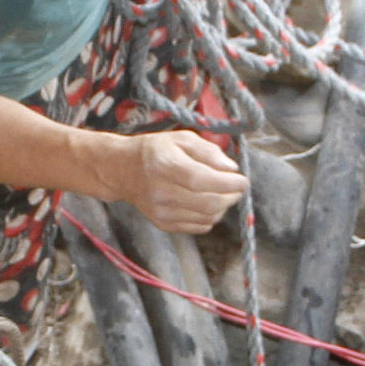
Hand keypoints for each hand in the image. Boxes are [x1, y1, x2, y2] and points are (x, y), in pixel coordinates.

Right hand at [122, 129, 246, 232]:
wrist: (122, 170)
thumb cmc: (155, 150)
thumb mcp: (181, 139)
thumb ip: (208, 151)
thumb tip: (231, 169)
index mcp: (166, 165)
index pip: (203, 180)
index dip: (229, 183)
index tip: (243, 180)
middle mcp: (162, 191)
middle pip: (208, 203)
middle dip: (231, 197)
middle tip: (237, 188)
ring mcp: (162, 211)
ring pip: (206, 217)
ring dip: (222, 207)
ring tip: (222, 194)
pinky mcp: (163, 223)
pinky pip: (198, 227)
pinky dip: (210, 217)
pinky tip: (207, 204)